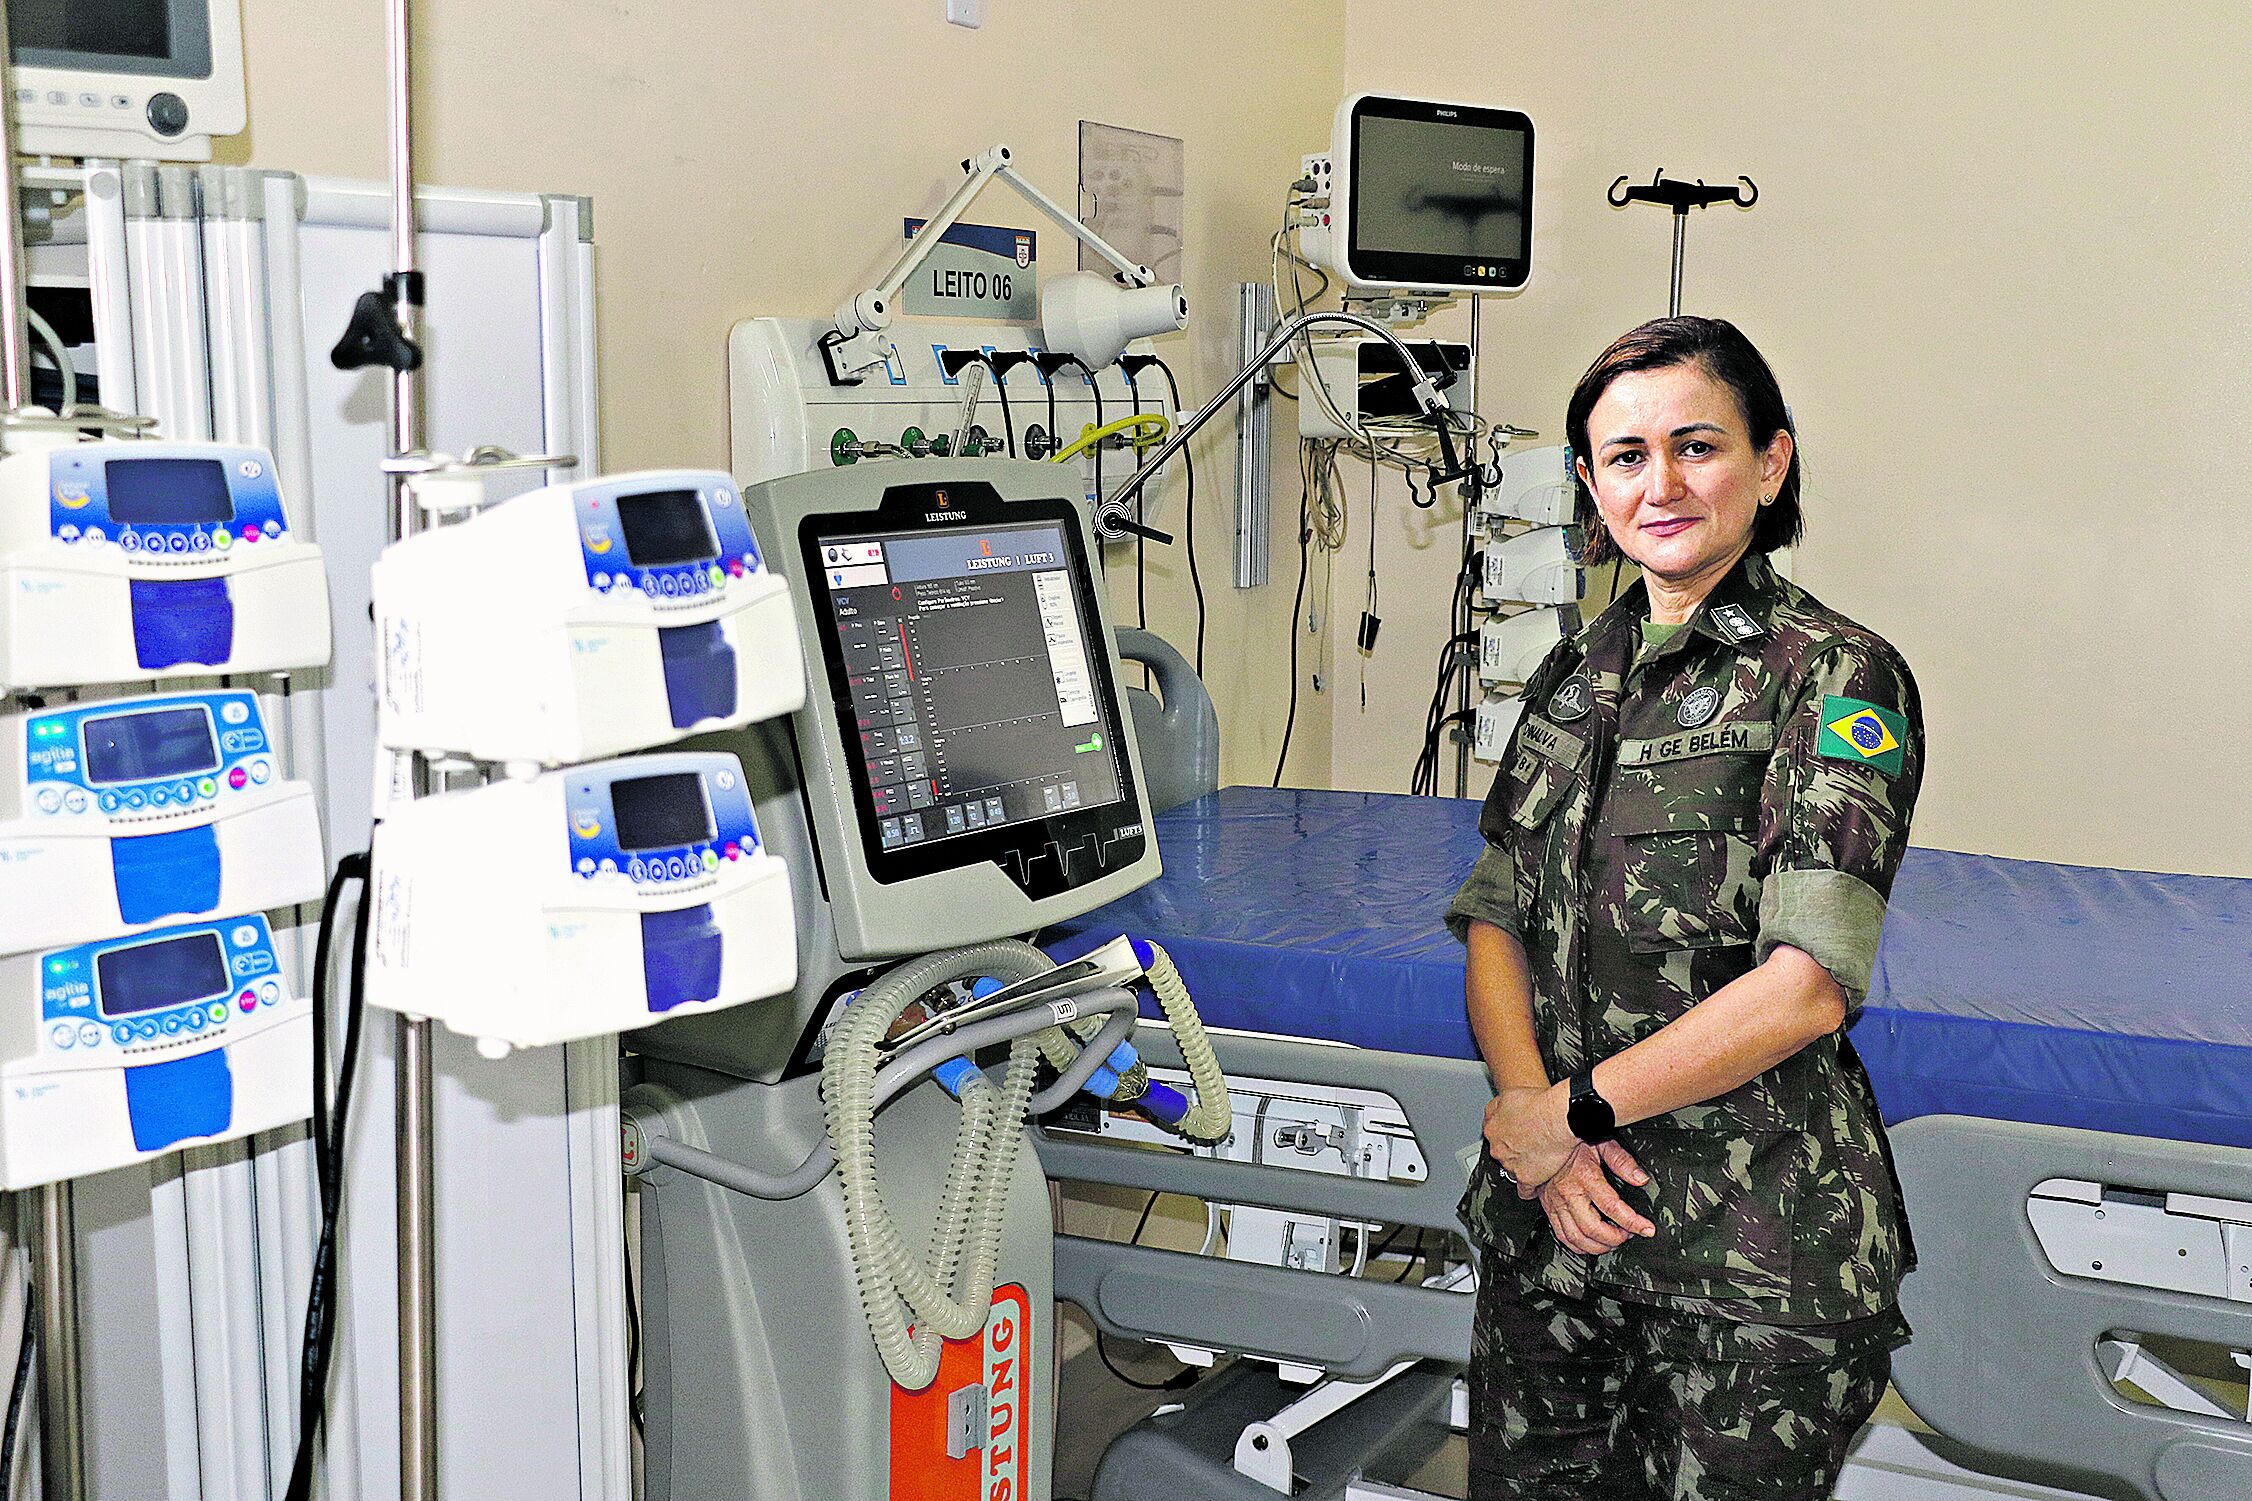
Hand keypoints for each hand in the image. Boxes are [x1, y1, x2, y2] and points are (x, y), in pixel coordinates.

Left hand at [1482, 1084, 1575, 1193]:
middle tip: (1531, 1143)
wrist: (1559, 1118)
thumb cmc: (1540, 1105)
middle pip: (1502, 1152)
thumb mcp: (1508, 1095)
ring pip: (1513, 1169)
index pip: (1494, 1134)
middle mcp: (1498, 1148)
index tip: (1516, 1133)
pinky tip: (1536, 1183)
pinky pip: (1524, 1190)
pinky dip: (1530, 1188)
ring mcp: (1511, 1165)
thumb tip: (1494, 1113)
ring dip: (1523, 1165)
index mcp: (1491, 1129)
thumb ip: (1496, 1107)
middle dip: (1514, 1149)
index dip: (1507, 1133)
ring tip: (1539, 1158)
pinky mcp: (1526, 1179)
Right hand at [1535, 1142, 1654, 1253]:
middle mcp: (1568, 1193)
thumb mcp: (1601, 1143)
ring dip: (1598, 1247)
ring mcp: (1556, 1203)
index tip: (1646, 1229)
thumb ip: (1622, 1161)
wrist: (1545, 1140)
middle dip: (1615, 1239)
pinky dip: (1578, 1246)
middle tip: (1629, 1235)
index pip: (1612, 1207)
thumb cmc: (1574, 1142)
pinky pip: (1561, 1235)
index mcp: (1584, 1177)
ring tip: (1613, 1242)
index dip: (1632, 1222)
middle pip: (1592, 1229)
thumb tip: (1640, 1178)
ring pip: (1576, 1237)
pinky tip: (1591, 1244)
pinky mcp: (1549, 1208)